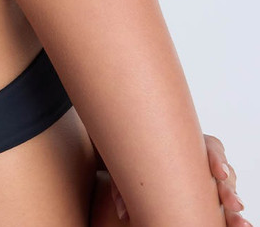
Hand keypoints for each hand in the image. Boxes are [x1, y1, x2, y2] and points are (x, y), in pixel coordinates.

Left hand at [109, 134, 252, 225]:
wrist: (133, 159)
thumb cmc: (132, 154)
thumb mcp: (125, 162)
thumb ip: (123, 183)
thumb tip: (122, 211)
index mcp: (188, 143)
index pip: (211, 147)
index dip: (217, 159)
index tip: (218, 172)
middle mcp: (202, 161)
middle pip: (224, 172)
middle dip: (229, 188)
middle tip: (232, 204)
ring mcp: (206, 179)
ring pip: (228, 190)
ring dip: (234, 206)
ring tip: (239, 223)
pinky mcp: (207, 196)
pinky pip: (224, 206)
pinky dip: (231, 217)